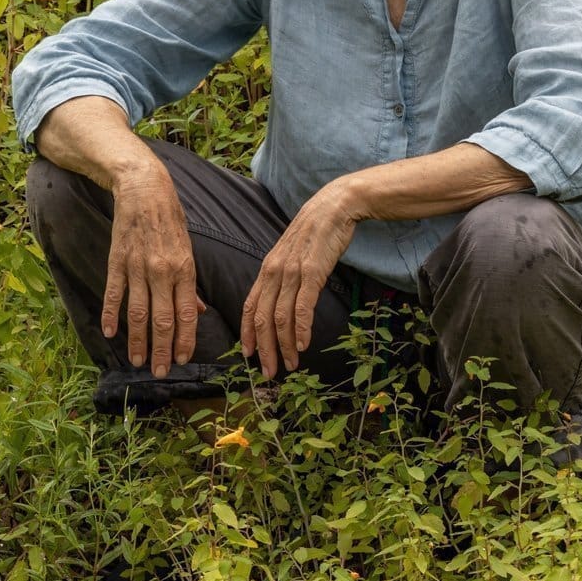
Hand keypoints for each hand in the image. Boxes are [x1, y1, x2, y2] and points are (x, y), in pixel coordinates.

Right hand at [101, 169, 205, 375]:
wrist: (144, 190)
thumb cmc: (170, 221)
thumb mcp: (188, 250)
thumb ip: (190, 284)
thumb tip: (199, 311)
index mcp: (185, 269)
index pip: (187, 314)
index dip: (185, 340)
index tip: (182, 360)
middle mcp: (163, 271)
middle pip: (163, 320)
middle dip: (162, 350)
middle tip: (160, 372)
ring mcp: (138, 267)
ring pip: (138, 312)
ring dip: (138, 340)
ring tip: (138, 361)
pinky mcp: (117, 260)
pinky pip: (114, 293)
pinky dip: (111, 315)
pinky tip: (110, 333)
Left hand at [240, 180, 360, 380]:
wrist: (333, 207)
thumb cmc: (314, 233)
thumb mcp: (290, 254)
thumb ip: (282, 276)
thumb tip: (280, 301)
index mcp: (267, 269)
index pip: (250, 307)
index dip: (247, 334)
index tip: (249, 356)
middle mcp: (275, 272)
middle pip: (263, 319)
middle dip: (264, 350)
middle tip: (270, 373)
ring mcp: (293, 272)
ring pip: (281, 317)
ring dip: (284, 346)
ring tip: (290, 365)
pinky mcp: (313, 272)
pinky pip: (303, 306)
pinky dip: (301, 329)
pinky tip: (303, 344)